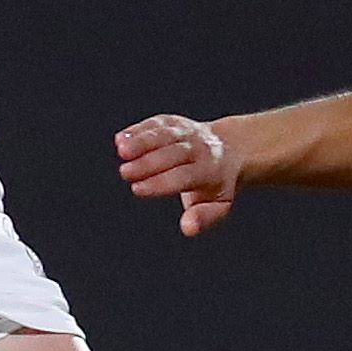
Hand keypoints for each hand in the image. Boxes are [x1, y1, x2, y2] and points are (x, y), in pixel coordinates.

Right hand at [116, 113, 242, 236]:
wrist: (230, 148)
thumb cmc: (216, 184)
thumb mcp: (219, 205)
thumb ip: (204, 217)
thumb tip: (188, 228)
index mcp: (210, 170)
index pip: (183, 176)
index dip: (160, 182)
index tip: (138, 189)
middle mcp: (199, 148)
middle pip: (172, 153)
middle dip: (148, 162)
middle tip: (124, 172)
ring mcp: (186, 132)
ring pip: (164, 134)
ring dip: (142, 140)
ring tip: (121, 150)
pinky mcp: (173, 122)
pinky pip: (157, 123)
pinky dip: (139, 129)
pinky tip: (121, 138)